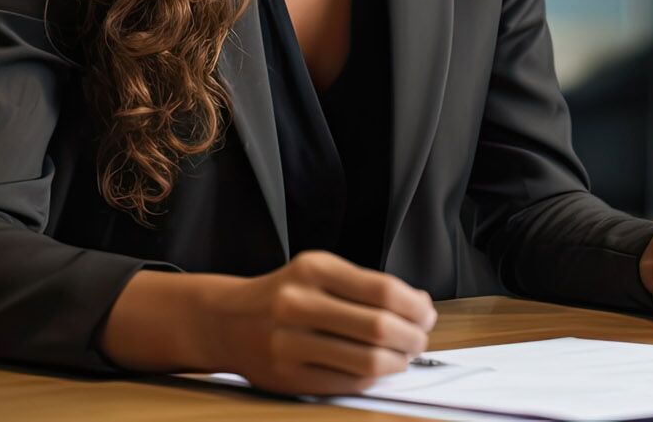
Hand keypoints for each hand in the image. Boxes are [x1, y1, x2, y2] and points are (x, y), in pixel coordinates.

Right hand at [206, 250, 438, 396]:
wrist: (226, 321)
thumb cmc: (286, 295)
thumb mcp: (321, 273)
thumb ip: (367, 286)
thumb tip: (421, 307)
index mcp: (313, 269)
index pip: (383, 290)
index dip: (416, 307)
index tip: (426, 315)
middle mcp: (298, 303)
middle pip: (379, 327)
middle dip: (412, 337)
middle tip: (420, 340)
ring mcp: (289, 343)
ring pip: (367, 361)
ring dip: (398, 362)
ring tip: (403, 357)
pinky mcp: (286, 377)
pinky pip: (346, 383)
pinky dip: (372, 379)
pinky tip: (376, 370)